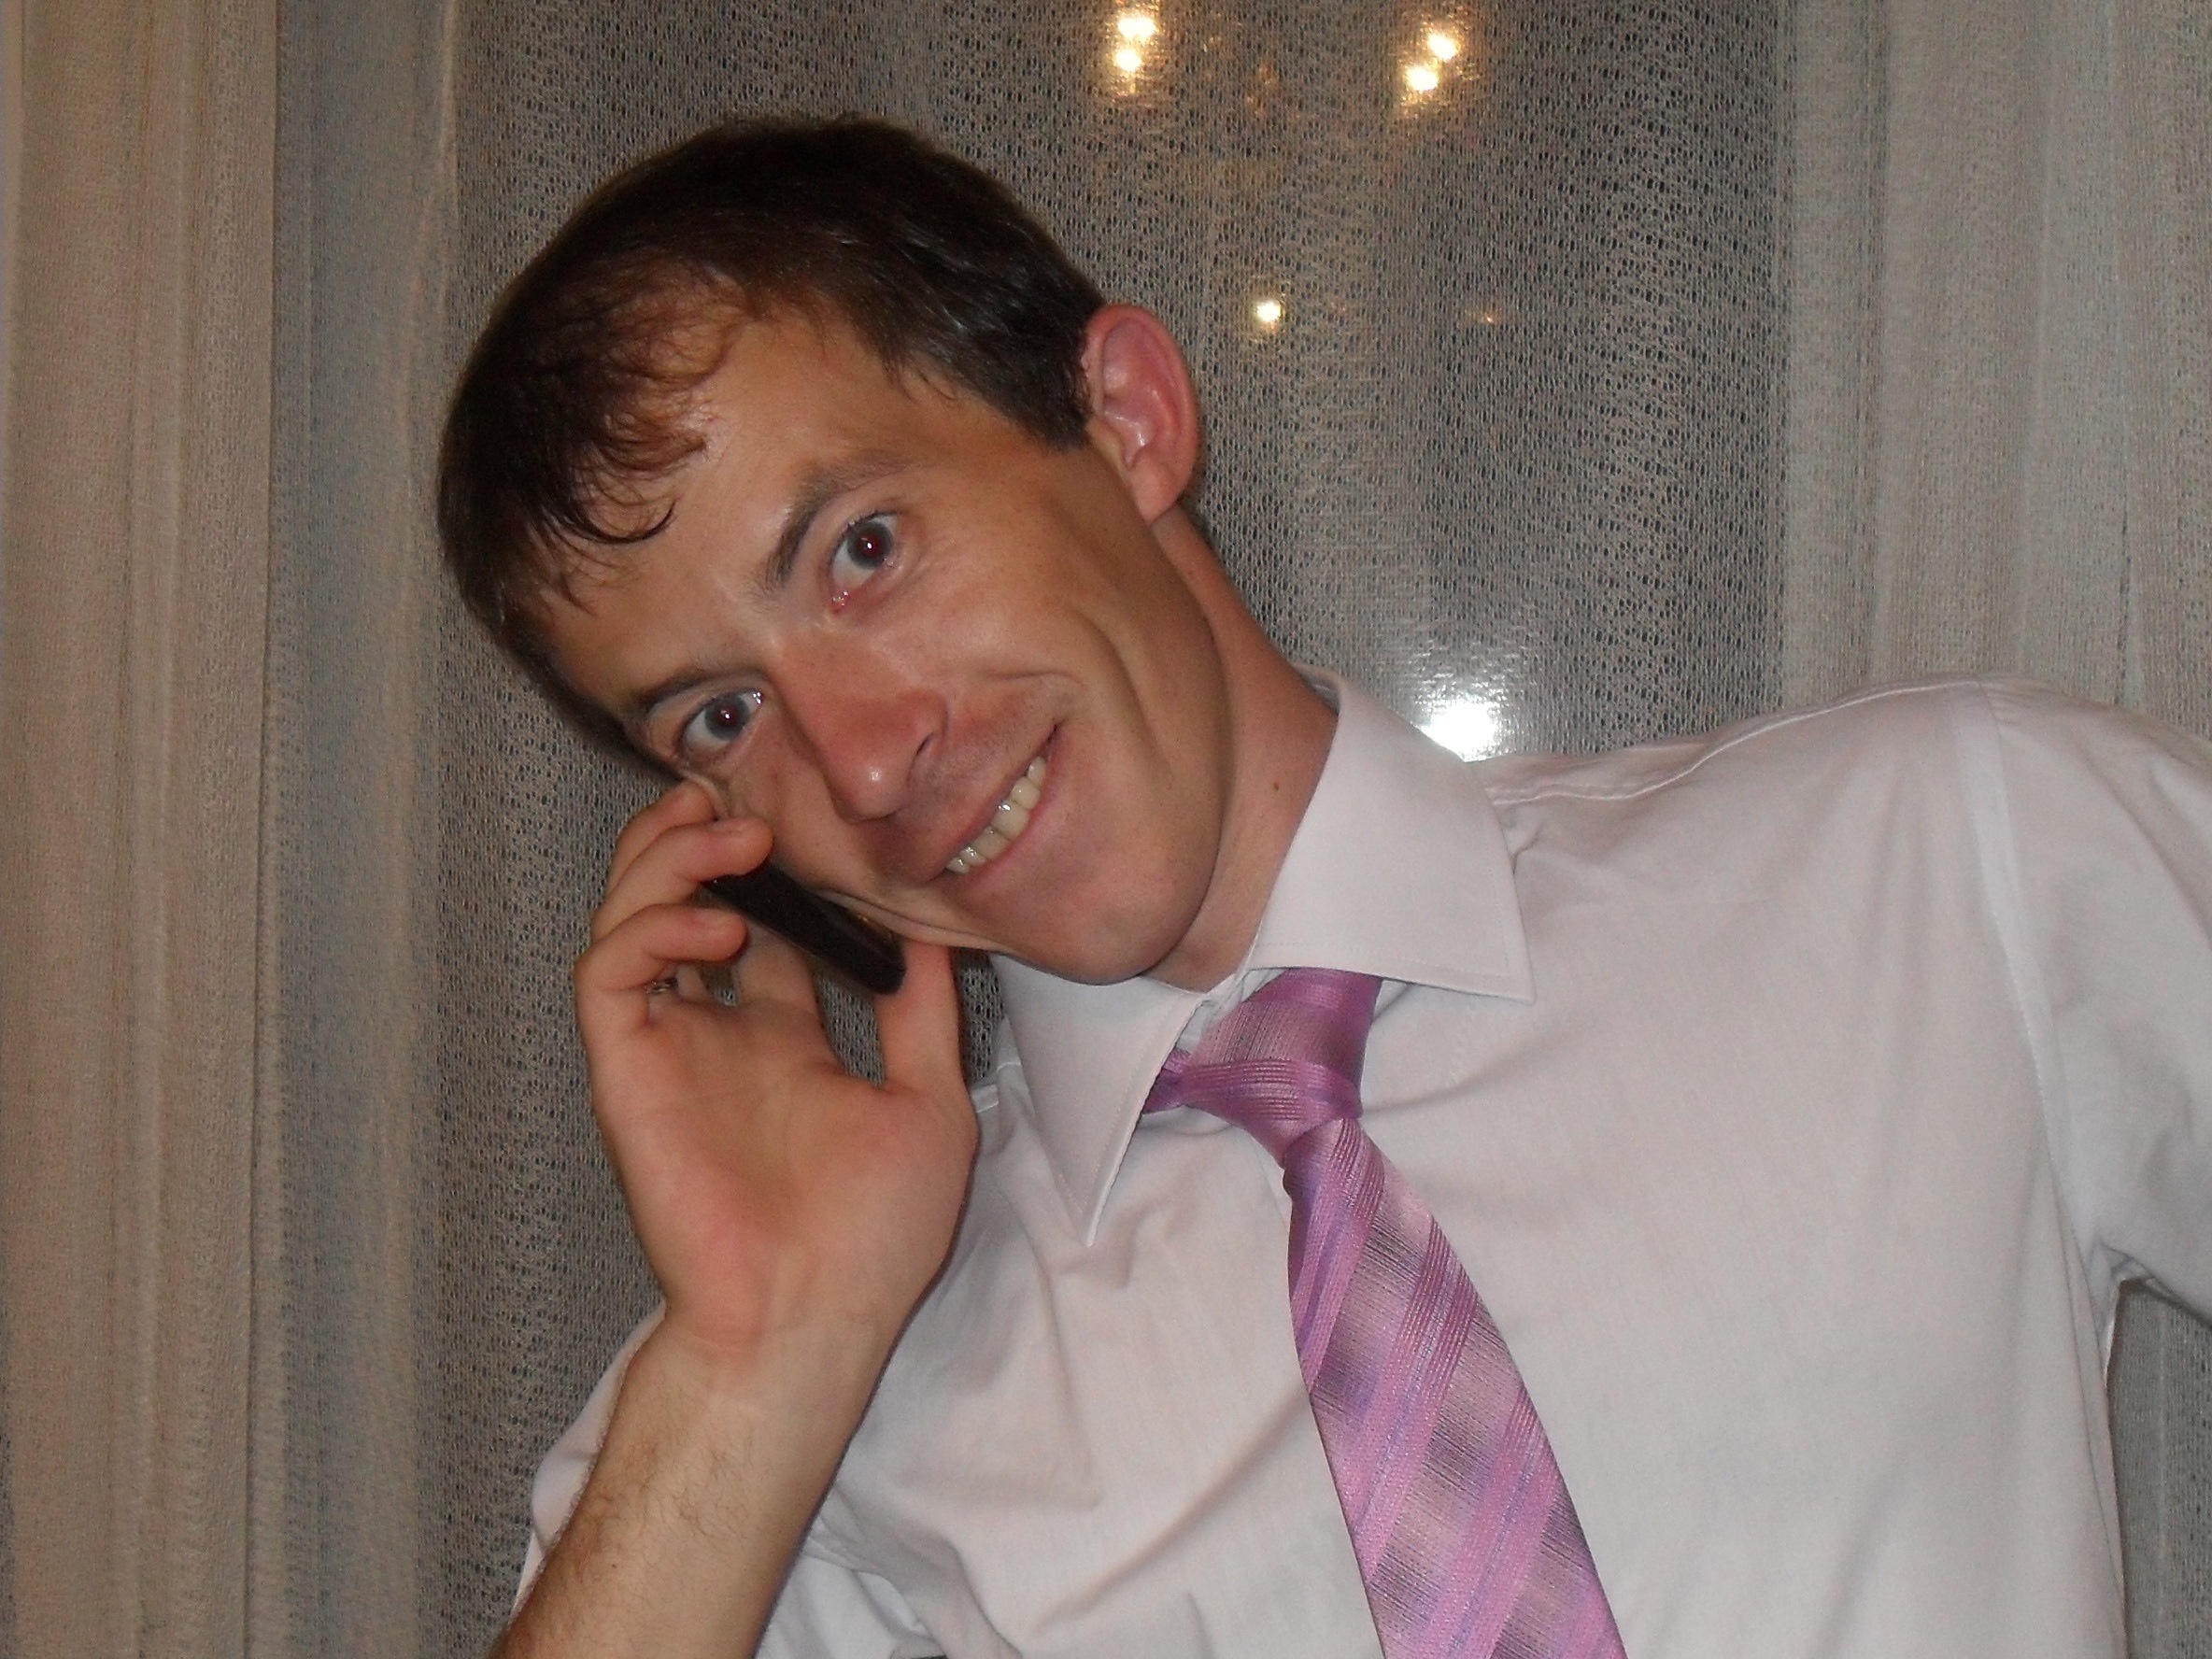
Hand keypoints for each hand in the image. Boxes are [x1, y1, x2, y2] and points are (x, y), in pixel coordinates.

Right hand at [574, 781, 978, 1374]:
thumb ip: (922, 1017)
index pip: (766, 926)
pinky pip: (607, 976)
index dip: (780, 869)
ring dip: (670, 861)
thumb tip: (935, 936)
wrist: (811, 1315)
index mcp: (785, 1041)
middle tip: (744, 799)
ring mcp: (669, 1050)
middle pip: (682, 903)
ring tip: (732, 836)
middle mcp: (719, 1035)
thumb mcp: (931, 1105)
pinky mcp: (627, 1070)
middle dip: (700, 838)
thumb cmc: (874, 1237)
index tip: (813, 822)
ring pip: (631, 919)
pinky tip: (716, 927)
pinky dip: (649, 931)